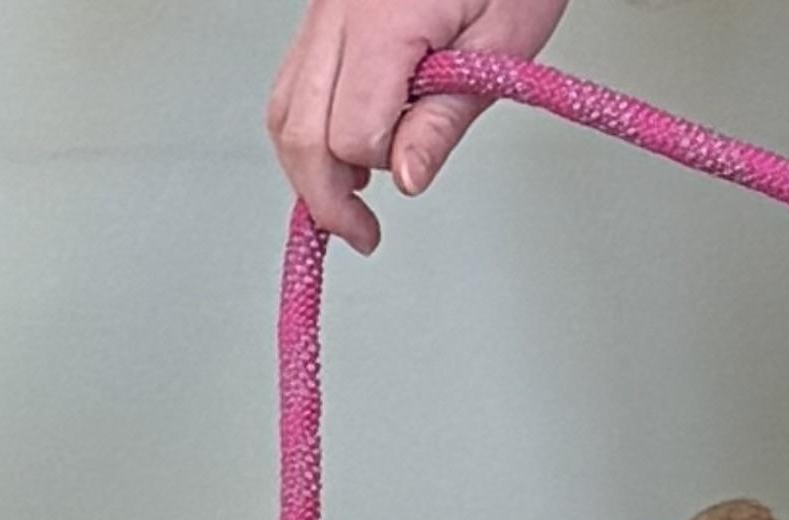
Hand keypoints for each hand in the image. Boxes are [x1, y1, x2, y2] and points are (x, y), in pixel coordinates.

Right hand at [267, 0, 572, 251]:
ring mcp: (323, 12)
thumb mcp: (504, 41)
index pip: (353, 133)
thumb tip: (407, 177)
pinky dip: (306, 127)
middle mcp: (339, 14)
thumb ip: (448, 115)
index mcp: (385, 21)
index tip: (400, 194)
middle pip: (299, 131)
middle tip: (355, 228)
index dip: (380, 168)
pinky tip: (339, 145)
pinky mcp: (323, 14)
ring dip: (307, 164)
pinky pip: (292, 84)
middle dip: (323, 193)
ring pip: (284, 111)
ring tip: (347, 192)